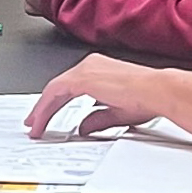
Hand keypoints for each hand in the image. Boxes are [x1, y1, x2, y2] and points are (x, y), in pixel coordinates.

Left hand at [26, 52, 169, 138]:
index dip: (55, 104)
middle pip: (58, 87)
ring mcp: (85, 69)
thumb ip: (97, 119)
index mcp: (99, 69)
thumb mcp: (115, 113)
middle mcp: (90, 65)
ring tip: (34, 127)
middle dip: (44, 107)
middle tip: (34, 123)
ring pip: (54, 90)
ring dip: (42, 109)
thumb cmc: (147, 98)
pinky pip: (55, 92)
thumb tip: (84, 127)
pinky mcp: (82, 77)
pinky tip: (40, 121)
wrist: (157, 91)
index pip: (69, 87)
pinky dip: (45, 108)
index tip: (46, 117)